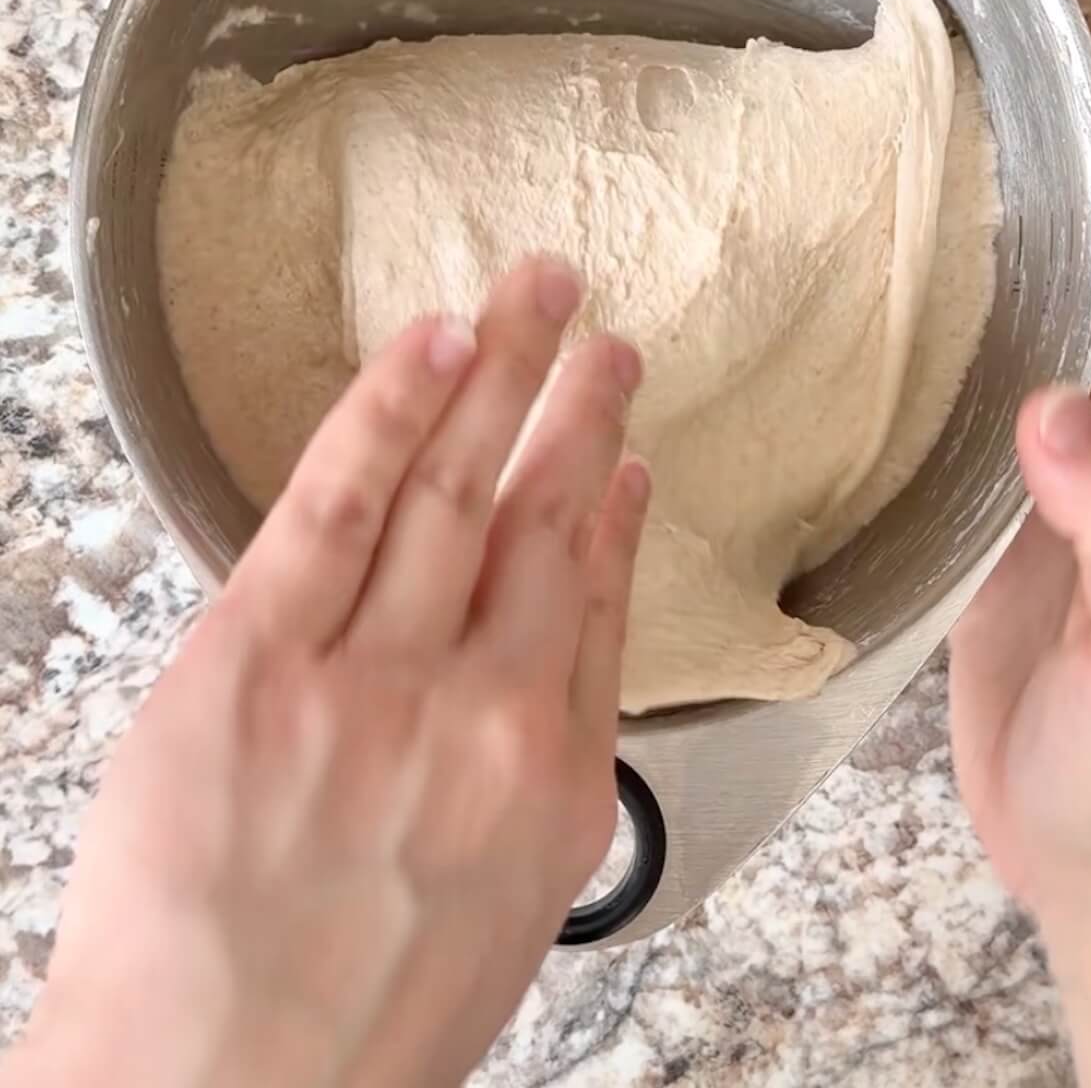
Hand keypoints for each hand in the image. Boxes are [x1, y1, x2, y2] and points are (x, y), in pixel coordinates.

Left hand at [10, 258, 648, 1087]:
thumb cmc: (355, 1031)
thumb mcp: (503, 914)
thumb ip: (548, 769)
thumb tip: (568, 646)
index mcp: (550, 788)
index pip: (593, 606)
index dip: (610, 514)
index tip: (622, 454)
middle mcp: (482, 719)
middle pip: (546, 524)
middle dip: (580, 411)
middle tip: (606, 332)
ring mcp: (370, 684)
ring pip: (457, 491)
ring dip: (505, 376)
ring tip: (537, 292)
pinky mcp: (254, 661)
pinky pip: (339, 501)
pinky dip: (392, 412)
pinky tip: (435, 342)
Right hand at [951, 76, 1090, 1084]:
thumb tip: (1053, 404)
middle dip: (1079, 193)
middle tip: (1000, 110)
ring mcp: (1060, 483)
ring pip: (1047, 336)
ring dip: (1016, 255)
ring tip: (942, 180)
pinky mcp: (1001, 521)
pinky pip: (982, 404)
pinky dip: (957, 343)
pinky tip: (902, 314)